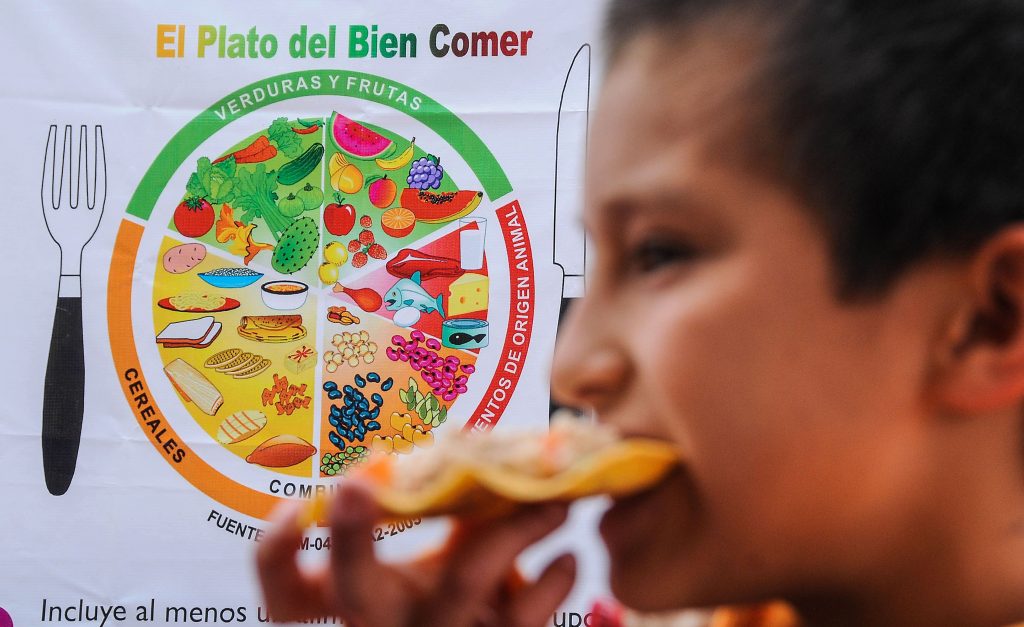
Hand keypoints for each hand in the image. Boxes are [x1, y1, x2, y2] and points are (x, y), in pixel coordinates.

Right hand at [256, 479, 575, 626]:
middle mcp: (390, 623)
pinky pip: (528, 617)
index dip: (275, 558)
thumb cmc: (461, 594)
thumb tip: (472, 440)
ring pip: (464, 580)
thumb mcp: (435, 559)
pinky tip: (568, 557)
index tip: (290, 509)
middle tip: (354, 482)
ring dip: (513, 527)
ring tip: (556, 501)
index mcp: (362, 599)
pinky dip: (555, 578)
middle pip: (354, 589)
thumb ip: (442, 512)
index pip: (288, 596)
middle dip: (350, 537)